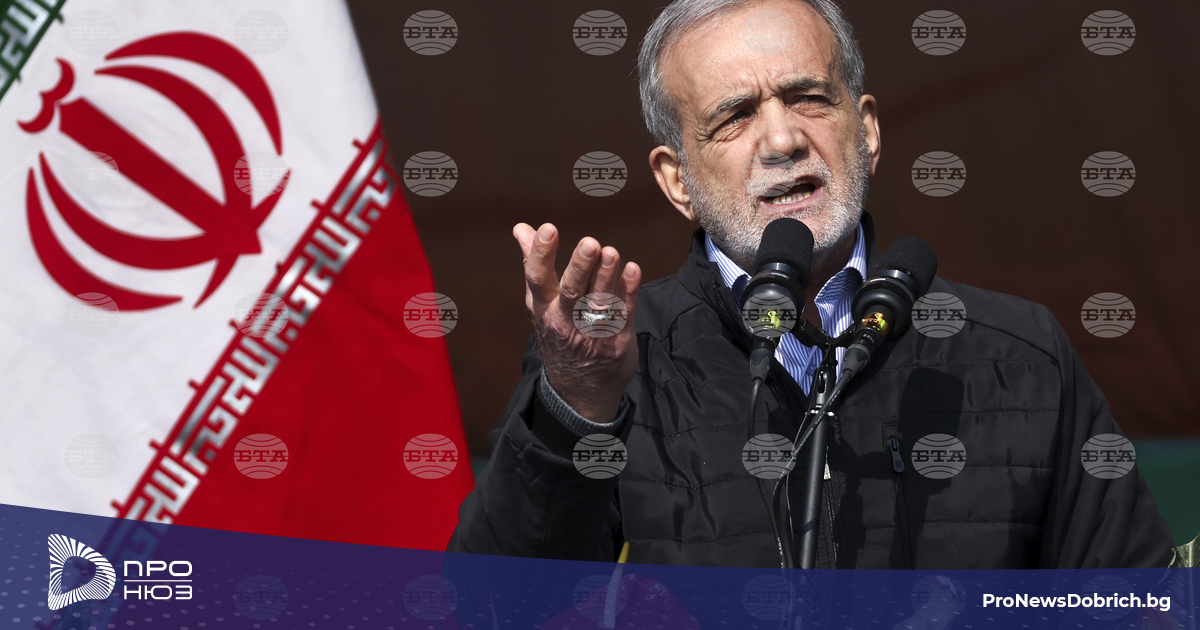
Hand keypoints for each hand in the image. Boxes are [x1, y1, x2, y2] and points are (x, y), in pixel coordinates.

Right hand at [513, 222, 641, 422]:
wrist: (578, 390)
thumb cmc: (560, 333)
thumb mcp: (541, 303)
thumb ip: (535, 264)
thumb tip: (522, 229)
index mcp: (544, 307)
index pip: (538, 278)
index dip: (542, 253)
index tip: (548, 228)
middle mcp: (565, 320)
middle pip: (571, 291)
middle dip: (580, 267)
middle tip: (590, 244)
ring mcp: (592, 332)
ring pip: (599, 302)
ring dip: (607, 276)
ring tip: (612, 252)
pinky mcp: (616, 341)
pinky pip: (623, 315)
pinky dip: (628, 293)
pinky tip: (633, 271)